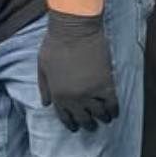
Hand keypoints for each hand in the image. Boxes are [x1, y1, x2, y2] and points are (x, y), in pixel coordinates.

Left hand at [37, 10, 118, 130]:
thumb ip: (44, 87)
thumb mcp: (42, 67)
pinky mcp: (105, 84)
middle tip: (91, 126)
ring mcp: (91, 93)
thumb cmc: (54, 43)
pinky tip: (114, 113)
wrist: (74, 29)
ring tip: (104, 119)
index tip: (75, 127)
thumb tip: (45, 104)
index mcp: (58, 95)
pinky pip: (112, 104)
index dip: (71, 123)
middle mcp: (74, 98)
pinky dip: (113, 110)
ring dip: (101, 118)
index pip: (65, 116)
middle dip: (87, 124)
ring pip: (99, 114)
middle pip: (83, 118)